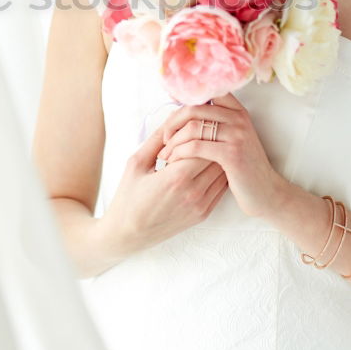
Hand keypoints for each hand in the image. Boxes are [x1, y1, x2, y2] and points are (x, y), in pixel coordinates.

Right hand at [104, 122, 228, 252]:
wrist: (128, 234)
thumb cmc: (128, 197)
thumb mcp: (136, 163)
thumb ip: (157, 138)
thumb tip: (174, 115)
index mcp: (175, 177)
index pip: (202, 144)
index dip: (199, 131)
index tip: (193, 123)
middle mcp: (193, 192)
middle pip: (216, 156)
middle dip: (210, 141)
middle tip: (203, 131)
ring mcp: (201, 205)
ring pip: (222, 171)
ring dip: (217, 156)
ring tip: (207, 146)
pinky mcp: (204, 214)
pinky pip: (221, 187)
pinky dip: (218, 173)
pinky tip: (208, 164)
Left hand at [157, 91, 284, 220]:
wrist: (266, 193)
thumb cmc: (243, 168)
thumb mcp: (234, 139)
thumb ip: (216, 124)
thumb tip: (183, 112)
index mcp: (237, 111)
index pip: (207, 92)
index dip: (185, 99)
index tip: (170, 113)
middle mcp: (238, 118)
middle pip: (194, 108)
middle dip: (172, 123)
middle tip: (164, 139)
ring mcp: (237, 135)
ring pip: (192, 127)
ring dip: (173, 141)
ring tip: (165, 154)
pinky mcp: (231, 154)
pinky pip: (196, 146)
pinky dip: (179, 153)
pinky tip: (173, 161)